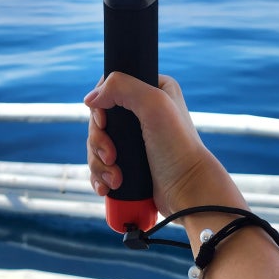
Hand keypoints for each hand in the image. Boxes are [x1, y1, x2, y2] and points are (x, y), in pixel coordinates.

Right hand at [84, 72, 244, 219]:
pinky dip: (100, 175)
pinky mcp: (129, 161)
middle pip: (99, 119)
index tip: (104, 123)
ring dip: (99, 162)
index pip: (110, 87)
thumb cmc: (178, 147)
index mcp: (152, 89)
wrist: (188, 190)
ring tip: (115, 178)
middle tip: (111, 156)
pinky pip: (101, 163)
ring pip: (97, 143)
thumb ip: (121, 87)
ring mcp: (134, 138)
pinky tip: (107, 186)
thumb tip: (90, 99)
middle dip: (98, 141)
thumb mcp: (154, 104)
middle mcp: (143, 111)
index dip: (99, 106)